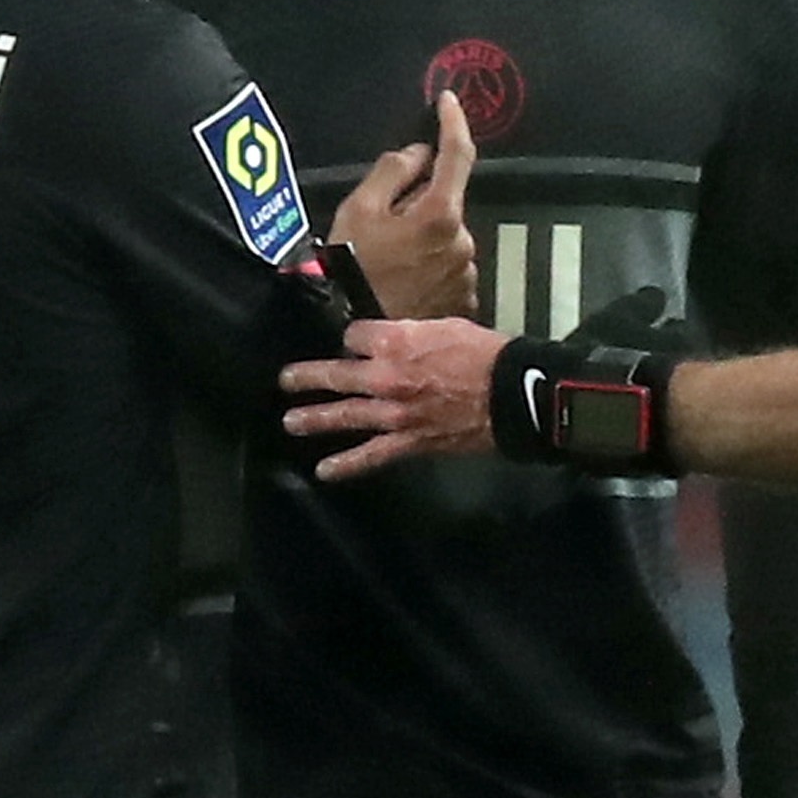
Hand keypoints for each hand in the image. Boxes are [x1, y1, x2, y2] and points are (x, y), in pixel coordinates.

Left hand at [281, 316, 509, 481]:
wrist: (512, 394)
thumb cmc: (485, 354)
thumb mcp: (445, 326)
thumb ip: (410, 333)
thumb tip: (393, 338)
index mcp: (395, 341)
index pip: (355, 335)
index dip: (353, 337)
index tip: (354, 341)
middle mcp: (385, 376)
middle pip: (336, 373)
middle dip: (307, 377)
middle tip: (286, 380)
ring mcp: (393, 413)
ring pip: (344, 414)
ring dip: (314, 419)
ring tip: (290, 422)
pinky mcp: (406, 441)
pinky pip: (371, 455)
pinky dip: (346, 465)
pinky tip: (324, 471)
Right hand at [325, 87, 481, 319]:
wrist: (349, 329)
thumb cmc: (350, 266)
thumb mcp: (358, 209)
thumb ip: (393, 171)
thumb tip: (420, 152)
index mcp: (440, 213)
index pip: (457, 154)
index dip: (454, 122)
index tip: (449, 101)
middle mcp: (463, 241)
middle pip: (447, 204)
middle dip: (422, 203)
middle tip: (383, 223)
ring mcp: (465, 274)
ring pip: (447, 239)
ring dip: (426, 239)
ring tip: (389, 261)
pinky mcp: (462, 300)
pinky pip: (448, 269)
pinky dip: (430, 267)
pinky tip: (403, 281)